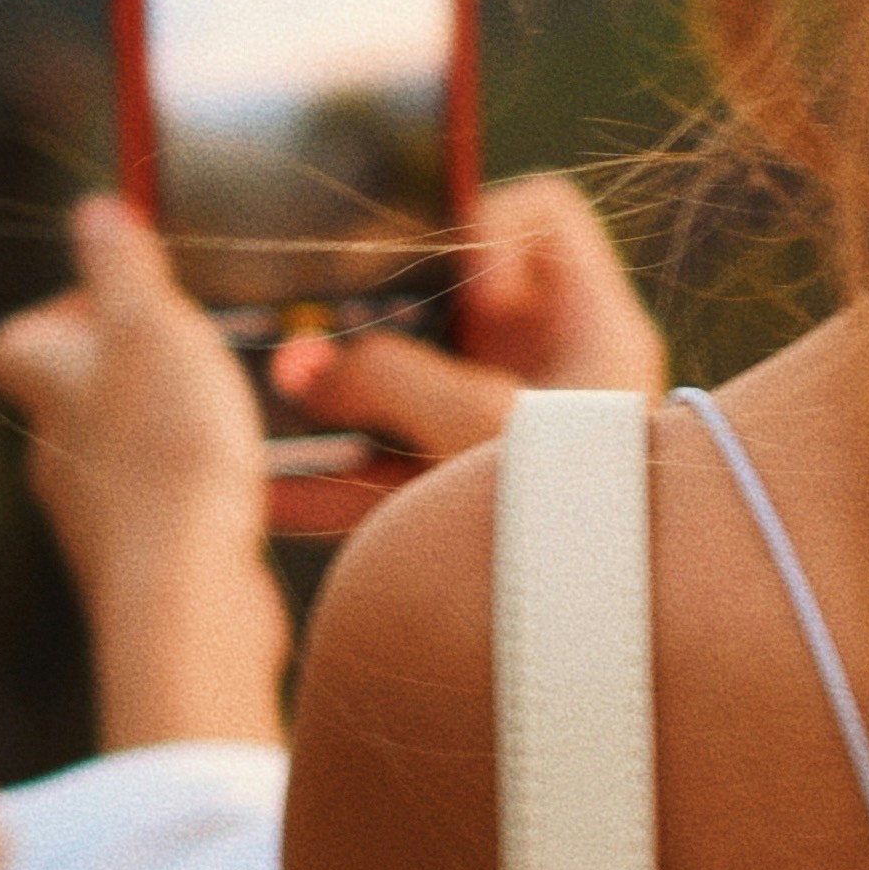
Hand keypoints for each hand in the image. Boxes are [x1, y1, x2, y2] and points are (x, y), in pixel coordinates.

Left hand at [0, 197, 289, 750]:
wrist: (186, 592)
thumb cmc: (166, 447)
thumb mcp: (151, 327)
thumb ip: (121, 267)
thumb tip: (92, 211)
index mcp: (47, 389)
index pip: (16, 342)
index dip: (57, 315)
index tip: (120, 301)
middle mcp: (55, 457)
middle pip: (70, 400)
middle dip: (125, 370)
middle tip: (195, 348)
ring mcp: (96, 518)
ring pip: (118, 455)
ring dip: (165, 426)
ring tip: (233, 409)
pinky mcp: (144, 567)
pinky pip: (163, 509)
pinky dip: (194, 486)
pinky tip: (249, 480)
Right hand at [264, 172, 666, 535]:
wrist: (603, 652)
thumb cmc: (581, 527)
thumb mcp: (482, 432)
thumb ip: (391, 381)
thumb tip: (301, 366)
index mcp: (591, 329)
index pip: (541, 217)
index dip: (481, 226)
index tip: (442, 286)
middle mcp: (550, 374)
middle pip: (449, 304)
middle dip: (371, 316)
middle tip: (316, 329)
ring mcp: (504, 437)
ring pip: (404, 390)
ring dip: (337, 398)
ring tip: (265, 403)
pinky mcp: (464, 502)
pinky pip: (387, 469)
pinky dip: (334, 478)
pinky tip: (271, 488)